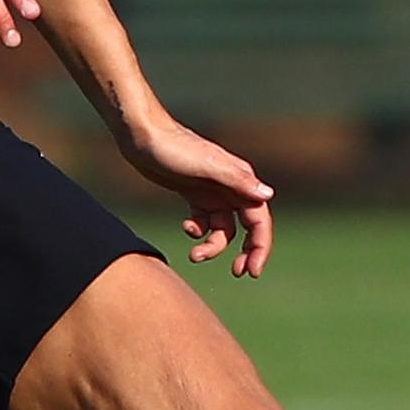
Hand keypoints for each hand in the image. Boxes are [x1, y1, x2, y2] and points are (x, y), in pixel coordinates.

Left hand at [120, 111, 274, 276]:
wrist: (142, 136)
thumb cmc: (174, 148)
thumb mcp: (206, 165)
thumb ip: (237, 180)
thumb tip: (267, 196)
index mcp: (240, 180)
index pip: (259, 220)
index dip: (261, 246)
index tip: (253, 271)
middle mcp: (231, 187)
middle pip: (247, 228)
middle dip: (245, 252)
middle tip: (238, 273)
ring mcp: (212, 192)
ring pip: (222, 229)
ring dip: (213, 246)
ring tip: (195, 255)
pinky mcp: (193, 195)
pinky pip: (203, 222)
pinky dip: (197, 231)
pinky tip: (186, 227)